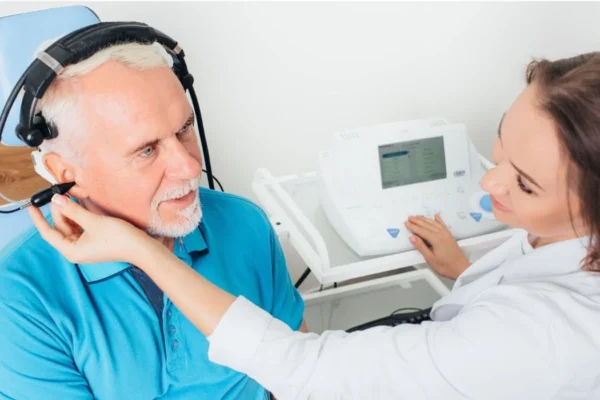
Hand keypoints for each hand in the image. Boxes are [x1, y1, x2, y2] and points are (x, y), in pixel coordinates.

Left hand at [28, 194, 152, 264]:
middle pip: (60, 228)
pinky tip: (78, 205)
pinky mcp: (93, 241)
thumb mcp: (93, 221)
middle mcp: (75, 249)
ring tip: (68, 197)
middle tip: (58, 194)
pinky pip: (80, 227)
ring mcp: (84, 245)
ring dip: (69, 212)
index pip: (48, 233)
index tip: (31, 206)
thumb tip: (57, 199)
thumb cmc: (118, 238)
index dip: (39, 219)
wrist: (140, 247)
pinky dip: (78, 216)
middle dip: (59, 211)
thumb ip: (73, 210)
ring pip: (70, 226)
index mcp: (71, 250)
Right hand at [404, 213, 470, 279]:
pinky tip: (436, 215)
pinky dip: (439, 219)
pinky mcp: (450, 235)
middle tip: (409, 217)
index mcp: (436, 239)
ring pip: (434, 223)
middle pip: (427, 225)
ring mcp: (447, 234)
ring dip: (425, 219)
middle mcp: (441, 234)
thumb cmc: (445, 266)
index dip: (413, 226)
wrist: (461, 269)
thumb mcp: (430, 259)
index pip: (422, 231)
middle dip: (418, 220)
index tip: (406, 223)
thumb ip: (421, 246)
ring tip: (417, 216)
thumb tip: (411, 236)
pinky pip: (443, 224)